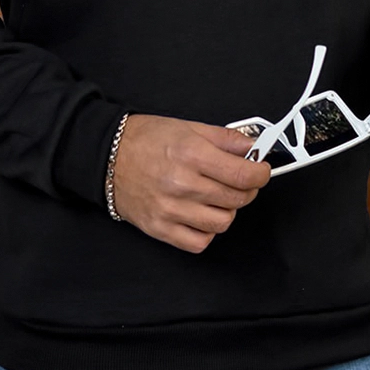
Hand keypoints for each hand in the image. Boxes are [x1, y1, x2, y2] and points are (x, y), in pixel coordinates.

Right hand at [111, 114, 271, 252]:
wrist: (108, 156)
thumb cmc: (146, 139)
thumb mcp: (189, 127)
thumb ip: (225, 138)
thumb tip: (252, 148)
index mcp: (191, 154)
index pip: (242, 175)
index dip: (260, 174)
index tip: (261, 171)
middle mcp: (182, 184)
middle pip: (236, 199)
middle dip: (247, 190)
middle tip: (241, 180)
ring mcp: (171, 210)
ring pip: (222, 223)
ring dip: (227, 210)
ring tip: (218, 196)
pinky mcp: (161, 229)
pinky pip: (199, 242)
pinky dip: (207, 231)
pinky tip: (201, 214)